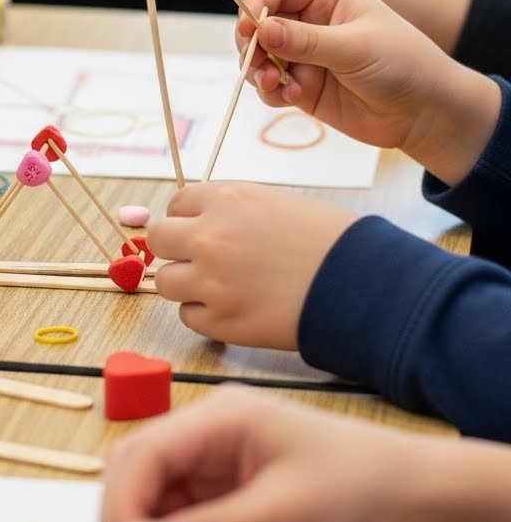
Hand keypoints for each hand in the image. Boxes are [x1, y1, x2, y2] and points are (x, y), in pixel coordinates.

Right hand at [100, 385, 430, 521]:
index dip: (122, 502)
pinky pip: (177, 508)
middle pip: (137, 464)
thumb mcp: (282, 511)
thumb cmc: (354, 487)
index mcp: (221, 415)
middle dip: (124, 513)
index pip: (143, 451)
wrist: (404, 495)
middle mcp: (209, 428)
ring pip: (151, 489)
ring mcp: (215, 456)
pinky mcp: (225, 485)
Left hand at [147, 181, 354, 346]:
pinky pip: (189, 317)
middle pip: (159, 240)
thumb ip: (235, 210)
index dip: (188, 218)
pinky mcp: (222, 322)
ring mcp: (211, 282)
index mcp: (226, 199)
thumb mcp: (278, 203)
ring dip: (186, 284)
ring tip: (218, 287)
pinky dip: (205, 314)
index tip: (200, 229)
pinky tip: (234, 307)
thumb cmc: (331, 240)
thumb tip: (207, 222)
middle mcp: (209, 237)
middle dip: (175, 249)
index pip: (176, 203)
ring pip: (166, 282)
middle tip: (199, 259)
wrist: (361, 283)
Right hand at [236, 0, 499, 184]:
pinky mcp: (304, 85)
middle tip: (255, 63)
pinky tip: (291, 97)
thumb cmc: (404, 64)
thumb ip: (305, 41)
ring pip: (262, 56)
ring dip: (258, 70)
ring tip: (272, 84)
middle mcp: (314, 21)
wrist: (425, 112)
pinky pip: (272, 85)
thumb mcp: (355, 46)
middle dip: (252, 43)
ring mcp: (307, 55)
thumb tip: (261, 30)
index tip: (247, 30)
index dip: (256, 5)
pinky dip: (272, 92)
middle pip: (262, 23)